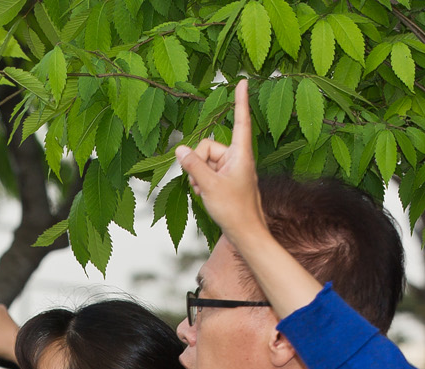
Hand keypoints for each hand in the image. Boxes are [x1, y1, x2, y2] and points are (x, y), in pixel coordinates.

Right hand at [175, 80, 264, 240]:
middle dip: (198, 162)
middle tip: (200, 182)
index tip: (242, 82)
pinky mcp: (225, 179)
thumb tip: (180, 150)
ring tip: (204, 191)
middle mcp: (237, 157)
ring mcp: (230, 169)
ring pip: (204, 161)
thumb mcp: (208, 186)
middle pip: (208, 146)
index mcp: (240, 154)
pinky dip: (201, 181)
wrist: (244, 232)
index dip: (240, 101)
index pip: (240, 121)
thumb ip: (193, 166)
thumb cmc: (234, 209)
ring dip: (198, 175)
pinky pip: (206, 171)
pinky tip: (204, 194)